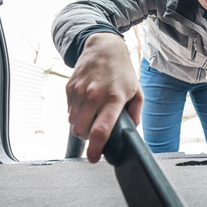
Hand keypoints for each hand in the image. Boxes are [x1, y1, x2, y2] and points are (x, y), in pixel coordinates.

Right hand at [66, 33, 143, 162]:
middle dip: (88, 138)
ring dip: (81, 127)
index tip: (94, 159)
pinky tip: (87, 106)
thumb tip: (129, 133)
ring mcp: (79, 91)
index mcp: (114, 98)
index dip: (95, 149)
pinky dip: (76, 115)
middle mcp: (94, 95)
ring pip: (73, 123)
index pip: (101, 129)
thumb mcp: (137, 92)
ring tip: (93, 117)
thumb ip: (135, 115)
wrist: (103, 48)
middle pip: (82, 131)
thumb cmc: (122, 71)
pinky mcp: (69, 88)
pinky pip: (69, 112)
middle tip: (97, 133)